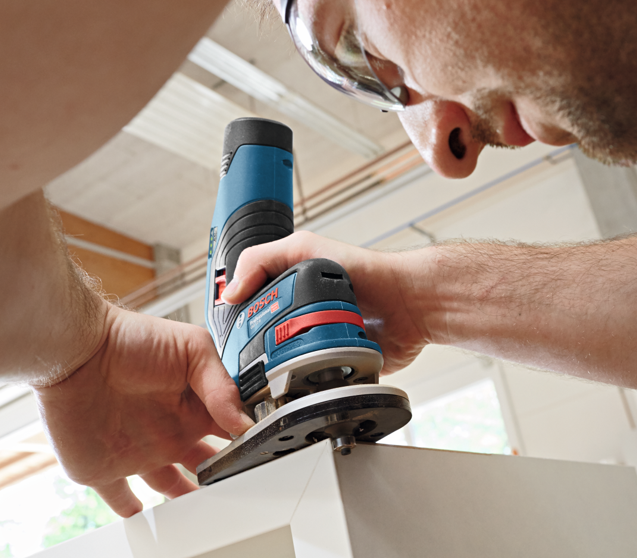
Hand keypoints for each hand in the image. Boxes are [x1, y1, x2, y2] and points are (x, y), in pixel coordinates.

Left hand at [33, 303, 253, 516]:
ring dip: (188, 498)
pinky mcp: (105, 468)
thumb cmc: (130, 339)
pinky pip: (120, 498)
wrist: (75, 351)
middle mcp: (170, 430)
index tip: (261, 456)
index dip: (246, 443)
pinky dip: (133, 511)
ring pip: (170, 486)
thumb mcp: (192, 348)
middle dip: (222, 476)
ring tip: (206, 509)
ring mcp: (139, 451)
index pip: (229, 430)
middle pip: (205, 463)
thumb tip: (243, 421)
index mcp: (193, 405)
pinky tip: (145, 518)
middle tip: (238, 486)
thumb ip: (221, 385)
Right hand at [221, 231, 430, 374]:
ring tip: (273, 379)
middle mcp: (303, 320)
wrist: (409, 303)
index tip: (228, 343)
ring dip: (281, 376)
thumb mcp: (305, 248)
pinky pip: (317, 384)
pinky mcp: (339, 370)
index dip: (237, 328)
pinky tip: (302, 386)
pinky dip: (310, 387)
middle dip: (257, 357)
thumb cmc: (366, 271)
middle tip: (249, 366)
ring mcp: (320, 346)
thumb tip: (229, 293)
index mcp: (290, 294)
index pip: (252, 313)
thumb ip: (261, 260)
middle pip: (264, 347)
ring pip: (287, 370)